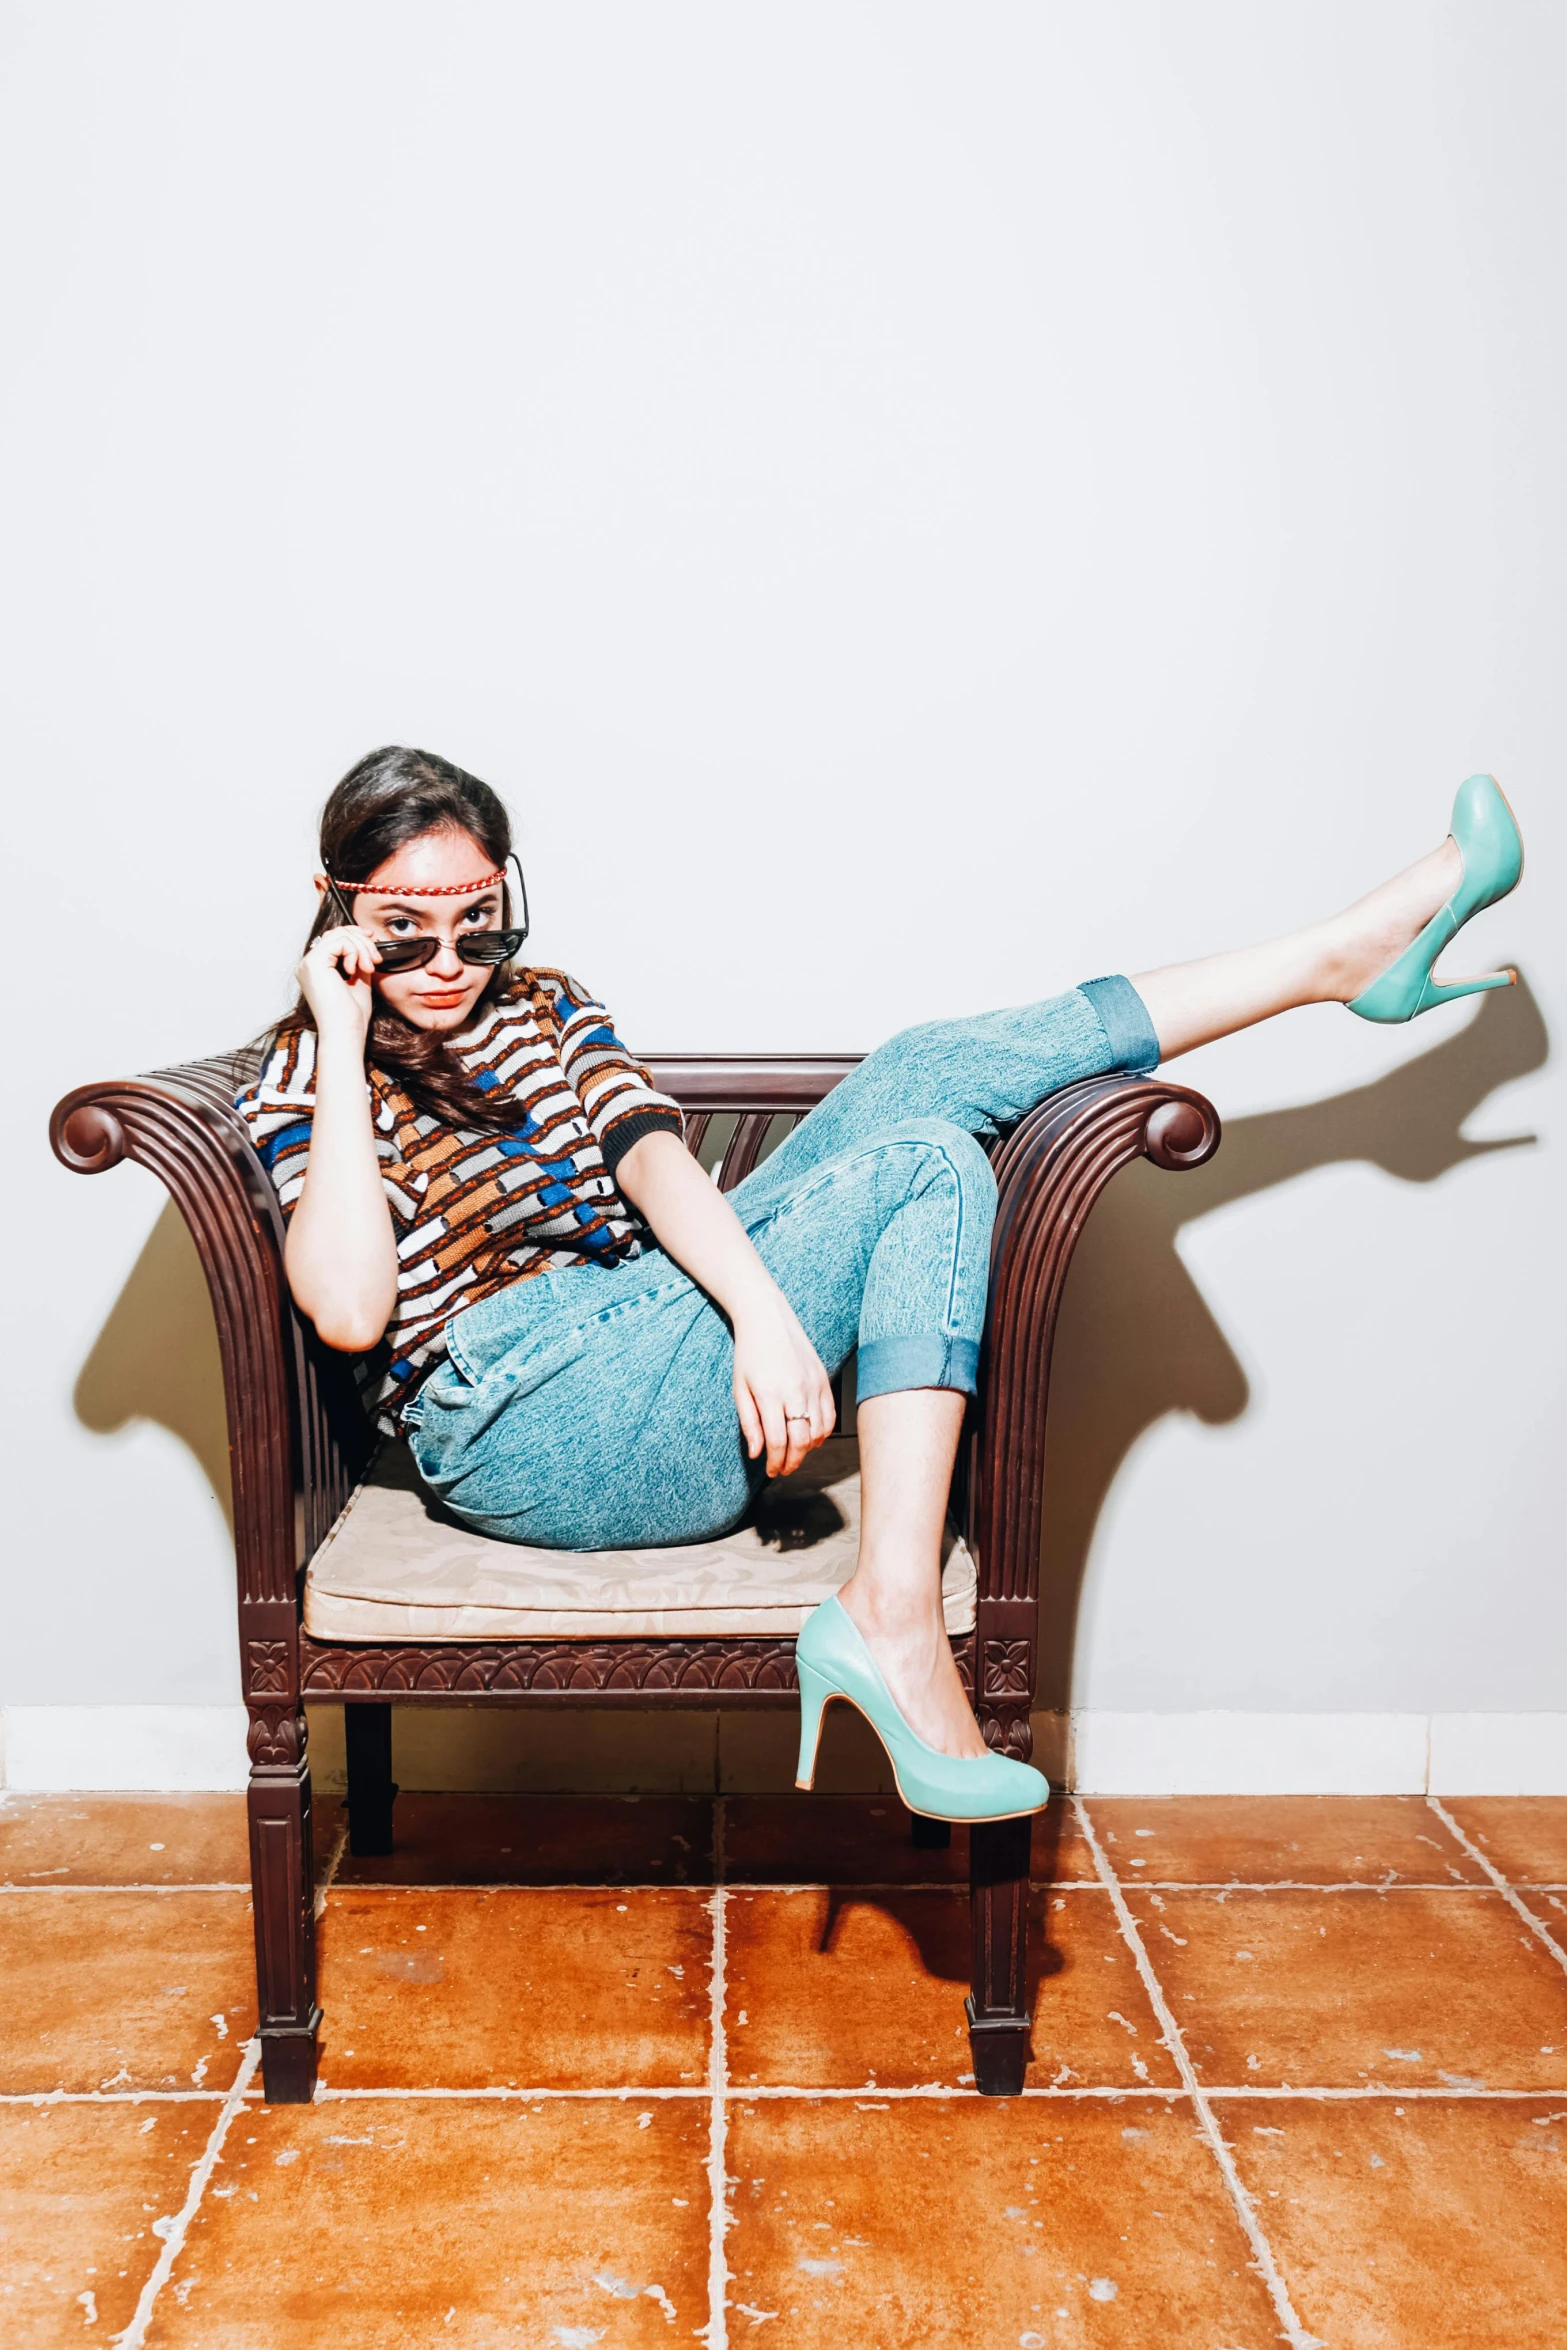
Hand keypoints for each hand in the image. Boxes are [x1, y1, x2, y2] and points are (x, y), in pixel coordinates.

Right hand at [296, 925, 379, 1045]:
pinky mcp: (314, 963)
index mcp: (316, 969)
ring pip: (340, 935)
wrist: (346, 1032)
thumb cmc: (351, 1015)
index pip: (334, 938)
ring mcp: (308, 963)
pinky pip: (340, 942)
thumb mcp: (358, 980)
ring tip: (369, 968)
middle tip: (376, 960)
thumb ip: (357, 960)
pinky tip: (357, 970)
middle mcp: (308, 964)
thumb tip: (366, 942)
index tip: (374, 943)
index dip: (356, 936)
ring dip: (362, 948)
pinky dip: (355, 952)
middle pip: (337, 933)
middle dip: (362, 942)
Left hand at [732, 1294, 835, 1477]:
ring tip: (795, 1454)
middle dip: (792, 1462)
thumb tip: (756, 1453)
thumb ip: (749, 1423)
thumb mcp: (739, 1388)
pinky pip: (830, 1416)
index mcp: (770, 1395)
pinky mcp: (824, 1380)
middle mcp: (795, 1391)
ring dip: (807, 1449)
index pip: (778, 1442)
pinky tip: (811, 1438)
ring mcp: (813, 1385)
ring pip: (819, 1431)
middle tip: (783, 1470)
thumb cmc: (750, 1353)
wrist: (768, 1318)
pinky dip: (823, 1432)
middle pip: (801, 1442)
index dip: (776, 1463)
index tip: (771, 1471)